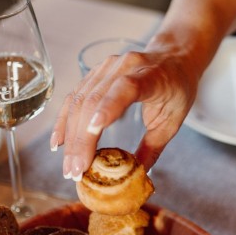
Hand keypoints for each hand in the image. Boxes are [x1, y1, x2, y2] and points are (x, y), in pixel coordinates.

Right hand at [50, 45, 197, 179]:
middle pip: (95, 99)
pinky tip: (59, 142)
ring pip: (80, 100)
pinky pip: (75, 96)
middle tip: (76, 171)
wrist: (173, 56)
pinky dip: (65, 120)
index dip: (108, 107)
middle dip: (82, 139)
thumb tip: (136, 178)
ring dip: (71, 135)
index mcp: (151, 76)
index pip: (126, 88)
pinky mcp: (94, 72)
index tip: (93, 130)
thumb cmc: (176, 89)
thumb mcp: (173, 120)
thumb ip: (154, 147)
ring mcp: (106, 67)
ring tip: (69, 166)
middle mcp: (125, 66)